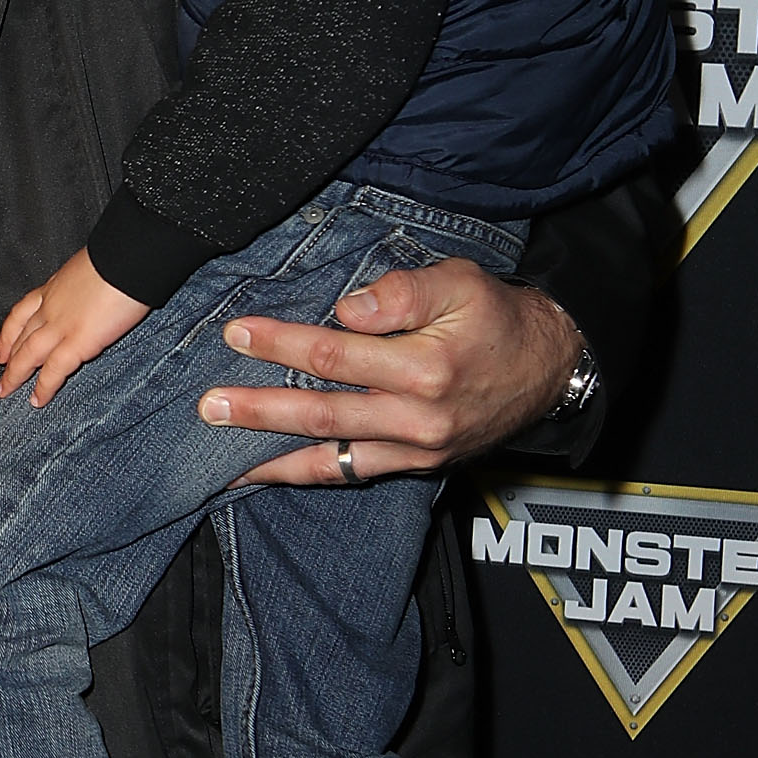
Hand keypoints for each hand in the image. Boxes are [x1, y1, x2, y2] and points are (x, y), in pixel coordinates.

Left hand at [0, 250, 151, 405]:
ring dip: (15, 375)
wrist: (128, 255)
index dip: (10, 332)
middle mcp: (51, 306)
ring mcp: (60, 325)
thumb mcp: (93, 265)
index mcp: (55, 286)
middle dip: (9, 357)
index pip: (23, 311)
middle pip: (21, 336)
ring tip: (6, 392)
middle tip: (1, 374)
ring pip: (27, 355)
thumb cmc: (119, 255)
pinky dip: (43, 388)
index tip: (1, 346)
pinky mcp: (76, 342)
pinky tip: (37, 400)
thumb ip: (87, 282)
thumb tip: (98, 286)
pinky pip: (53, 370)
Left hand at [196, 257, 581, 485]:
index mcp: (426, 368)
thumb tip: (347, 308)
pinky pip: (350, 474)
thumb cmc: (497, 317)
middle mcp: (418, 418)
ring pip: (330, 456)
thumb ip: (404, 292)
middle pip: (323, 413)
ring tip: (219, 456)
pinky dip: (305, 474)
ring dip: (271, 455)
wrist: (549, 368)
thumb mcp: (461, 283)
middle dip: (260, 410)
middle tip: (208, 405)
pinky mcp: (415, 466)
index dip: (282, 342)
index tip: (237, 332)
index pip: (336, 354)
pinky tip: (266, 472)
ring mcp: (415, 450)